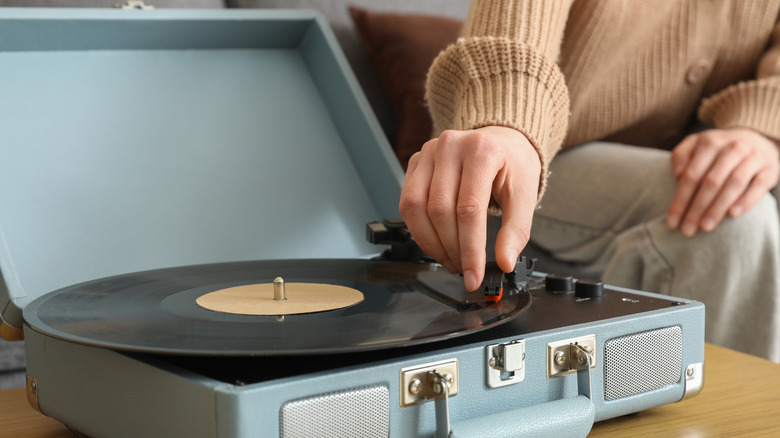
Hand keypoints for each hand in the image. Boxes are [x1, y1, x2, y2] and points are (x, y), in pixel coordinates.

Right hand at [399, 126, 540, 290]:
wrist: (500, 141)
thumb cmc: (512, 165)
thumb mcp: (525, 195)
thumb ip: (516, 230)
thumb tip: (504, 261)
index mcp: (482, 150)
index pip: (469, 209)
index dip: (469, 249)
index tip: (473, 275)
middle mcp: (451, 146)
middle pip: (440, 210)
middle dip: (451, 249)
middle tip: (464, 269)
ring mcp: (429, 152)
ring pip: (416, 207)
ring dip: (431, 243)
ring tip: (449, 259)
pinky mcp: (416, 162)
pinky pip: (407, 203)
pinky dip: (419, 230)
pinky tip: (436, 242)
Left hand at [667, 128, 779, 236]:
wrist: (756, 138)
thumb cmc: (718, 149)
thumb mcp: (696, 144)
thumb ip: (681, 155)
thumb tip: (677, 174)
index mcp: (710, 142)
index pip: (692, 175)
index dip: (680, 200)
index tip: (672, 222)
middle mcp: (733, 148)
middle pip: (711, 182)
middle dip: (697, 208)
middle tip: (687, 230)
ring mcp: (753, 157)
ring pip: (734, 184)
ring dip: (718, 207)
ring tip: (706, 227)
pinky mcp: (770, 169)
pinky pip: (759, 186)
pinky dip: (746, 200)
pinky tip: (733, 214)